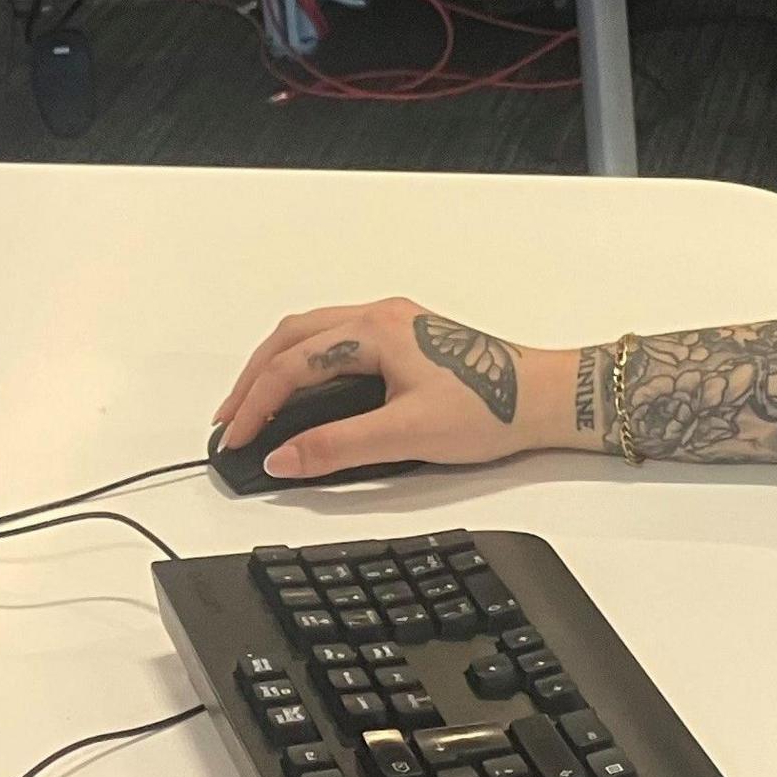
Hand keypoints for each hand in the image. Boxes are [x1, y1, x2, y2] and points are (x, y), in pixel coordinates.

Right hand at [211, 299, 596, 479]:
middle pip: (292, 338)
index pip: (291, 366)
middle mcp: (380, 317)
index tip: (235, 441)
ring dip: (277, 368)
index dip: (256, 406)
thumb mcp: (406, 435)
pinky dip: (305, 366)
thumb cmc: (492, 408)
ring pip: (312, 335)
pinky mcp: (407, 340)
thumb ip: (337, 447)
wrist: (547, 398)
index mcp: (375, 330)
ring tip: (255, 406)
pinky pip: (336, 342)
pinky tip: (303, 392)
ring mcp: (394, 325)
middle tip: (229, 420)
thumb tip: (281, 459)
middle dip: (253, 379)